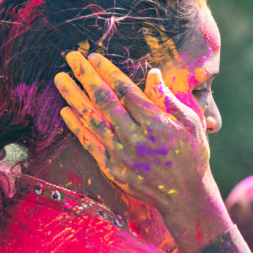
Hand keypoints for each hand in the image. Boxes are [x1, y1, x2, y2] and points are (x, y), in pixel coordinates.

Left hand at [55, 52, 231, 252]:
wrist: (185, 195)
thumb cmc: (192, 155)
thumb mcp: (191, 123)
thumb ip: (168, 99)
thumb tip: (153, 73)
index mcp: (157, 123)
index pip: (126, 91)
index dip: (109, 72)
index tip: (95, 57)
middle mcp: (136, 138)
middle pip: (105, 101)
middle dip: (86, 77)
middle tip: (71, 58)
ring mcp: (121, 155)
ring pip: (92, 120)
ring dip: (74, 97)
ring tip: (60, 79)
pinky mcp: (113, 169)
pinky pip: (90, 144)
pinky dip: (76, 127)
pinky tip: (65, 111)